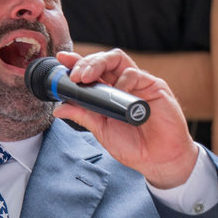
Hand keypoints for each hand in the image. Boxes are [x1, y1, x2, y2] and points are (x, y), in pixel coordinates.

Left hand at [51, 49, 198, 188]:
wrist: (159, 159)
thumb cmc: (133, 145)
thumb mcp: (101, 130)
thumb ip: (82, 115)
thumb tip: (58, 108)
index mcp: (108, 93)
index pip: (92, 71)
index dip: (77, 62)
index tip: (62, 59)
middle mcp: (123, 84)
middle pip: (103, 60)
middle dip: (85, 62)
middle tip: (74, 75)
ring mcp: (138, 84)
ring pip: (117, 59)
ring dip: (98, 65)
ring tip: (86, 78)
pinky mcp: (154, 86)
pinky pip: (135, 74)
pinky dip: (122, 81)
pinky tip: (116, 93)